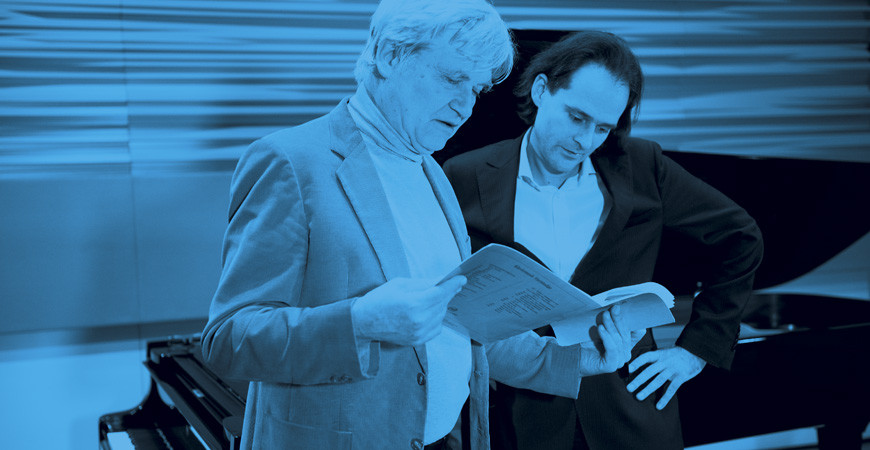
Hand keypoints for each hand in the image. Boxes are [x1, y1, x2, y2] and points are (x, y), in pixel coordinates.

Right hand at [351, 276, 465, 345]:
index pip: (441, 293)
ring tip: (426, 300)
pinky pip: (437, 327)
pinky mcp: (418, 341)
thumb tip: (441, 280)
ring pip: (441, 316)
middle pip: (443, 304)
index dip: (453, 284)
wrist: (362, 323)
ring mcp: (419, 333)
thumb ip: (422, 283)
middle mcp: (419, 321)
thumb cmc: (378, 300)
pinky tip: (424, 313)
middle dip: (445, 293)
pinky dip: (435, 318)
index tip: (462, 278)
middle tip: (444, 286)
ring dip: (439, 306)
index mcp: (413, 304)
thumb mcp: (399, 284)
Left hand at [578, 305, 633, 374]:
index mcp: (625, 344)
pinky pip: (612, 349)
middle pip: (625, 335)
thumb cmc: (585, 341)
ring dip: (611, 326)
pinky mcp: (611, 365)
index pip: (637, 332)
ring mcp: (619, 361)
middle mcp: (624, 353)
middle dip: (619, 320)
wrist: (572, 355)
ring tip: (605, 315)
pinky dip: (607, 337)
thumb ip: (611, 320)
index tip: (626, 307)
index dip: (634, 320)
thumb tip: (618, 306)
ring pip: (619, 341)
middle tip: (614, 308)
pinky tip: (600, 328)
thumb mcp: (600, 327)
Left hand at [627, 346, 705, 409]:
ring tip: (639, 397)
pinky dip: (665, 398)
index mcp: (660, 354)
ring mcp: (673, 369)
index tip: (628, 369)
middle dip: (639, 380)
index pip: (646, 357)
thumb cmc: (677, 354)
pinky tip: (659, 406)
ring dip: (648, 389)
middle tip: (629, 388)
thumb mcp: (665, 352)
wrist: (696, 352)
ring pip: (658, 380)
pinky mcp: (681, 377)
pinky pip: (672, 389)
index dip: (637, 362)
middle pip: (650, 371)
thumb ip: (654, 359)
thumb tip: (638, 364)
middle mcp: (665, 362)